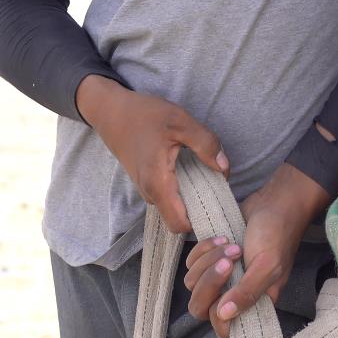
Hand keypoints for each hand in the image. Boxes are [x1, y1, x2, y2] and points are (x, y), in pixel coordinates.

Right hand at [76, 75, 227, 233]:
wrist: (112, 111)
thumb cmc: (144, 115)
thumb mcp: (181, 122)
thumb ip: (206, 144)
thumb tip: (225, 168)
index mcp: (158, 183)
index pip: (179, 225)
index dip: (200, 220)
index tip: (217, 205)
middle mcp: (150, 193)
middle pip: (178, 218)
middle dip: (199, 209)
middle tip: (217, 189)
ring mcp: (146, 190)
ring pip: (172, 207)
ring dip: (190, 198)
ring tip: (205, 177)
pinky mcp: (146, 183)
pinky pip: (167, 196)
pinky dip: (181, 189)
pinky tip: (191, 171)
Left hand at [184, 163, 330, 337]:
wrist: (273, 204)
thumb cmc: (276, 236)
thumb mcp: (268, 266)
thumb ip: (248, 293)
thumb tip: (225, 315)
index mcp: (251, 305)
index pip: (223, 329)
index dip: (218, 315)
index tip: (228, 291)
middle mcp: (232, 295)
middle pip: (199, 307)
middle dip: (209, 283)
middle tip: (228, 261)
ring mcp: (218, 278)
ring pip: (192, 283)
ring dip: (208, 261)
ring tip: (231, 244)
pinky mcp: (208, 259)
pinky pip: (191, 263)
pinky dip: (203, 249)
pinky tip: (223, 238)